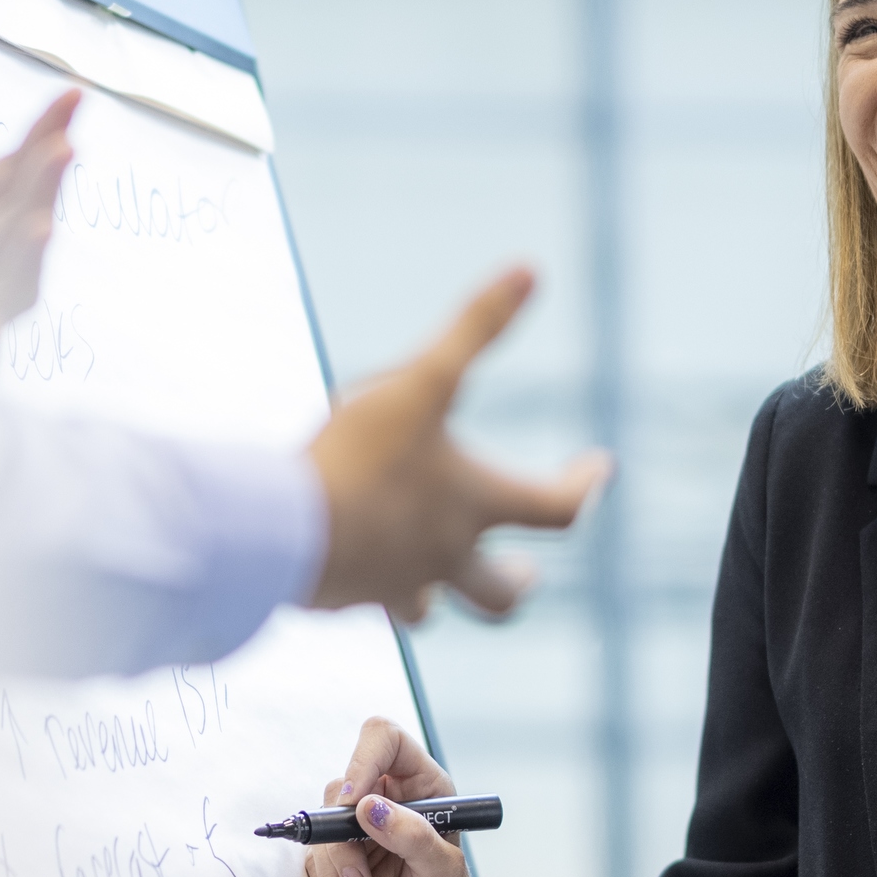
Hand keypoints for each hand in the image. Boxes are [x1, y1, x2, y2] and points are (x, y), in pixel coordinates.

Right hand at [300, 715, 491, 876]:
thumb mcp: (443, 873)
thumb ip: (413, 836)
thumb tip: (368, 807)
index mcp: (422, 787)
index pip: (384, 740)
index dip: (362, 760)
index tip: (354, 803)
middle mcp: (388, 801)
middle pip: (342, 788)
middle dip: (343, 838)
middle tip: (361, 876)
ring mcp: (359, 832)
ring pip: (322, 828)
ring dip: (337, 869)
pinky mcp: (338, 861)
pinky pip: (314, 861)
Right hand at [306, 269, 612, 621]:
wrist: (278, 534)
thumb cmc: (357, 459)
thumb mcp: (419, 383)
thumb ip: (474, 328)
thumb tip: (531, 268)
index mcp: (474, 506)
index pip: (559, 509)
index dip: (583, 487)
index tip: (598, 467)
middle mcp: (442, 556)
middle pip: (499, 594)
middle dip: (515, 582)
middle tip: (525, 572)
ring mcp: (392, 586)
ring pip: (428, 607)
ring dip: (438, 592)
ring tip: (432, 580)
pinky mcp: (342, 599)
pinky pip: (366, 600)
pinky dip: (370, 584)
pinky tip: (352, 566)